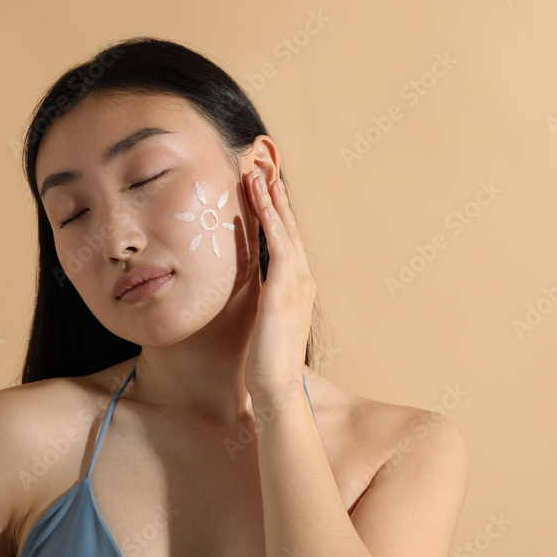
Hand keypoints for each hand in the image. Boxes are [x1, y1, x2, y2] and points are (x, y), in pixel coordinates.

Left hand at [240, 169, 316, 398]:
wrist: (277, 385)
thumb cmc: (268, 362)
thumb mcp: (267, 324)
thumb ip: (265, 303)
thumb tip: (253, 294)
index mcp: (300, 288)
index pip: (290, 243)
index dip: (279, 216)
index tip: (268, 192)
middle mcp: (303, 280)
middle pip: (291, 230)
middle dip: (277, 199)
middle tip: (265, 170)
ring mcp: (297, 283)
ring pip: (285, 230)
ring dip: (270, 199)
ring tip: (257, 174)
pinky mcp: (283, 288)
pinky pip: (278, 243)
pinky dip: (269, 218)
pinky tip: (259, 199)